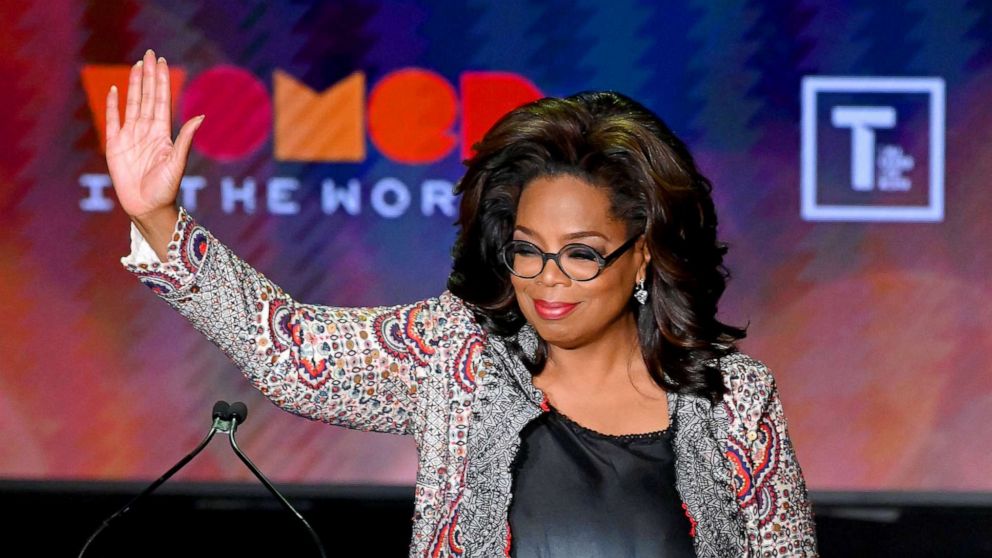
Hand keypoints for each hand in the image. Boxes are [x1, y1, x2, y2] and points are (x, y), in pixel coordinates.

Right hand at [105, 48, 203, 221]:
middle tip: (150, 54)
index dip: (161, 81)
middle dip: (149, 76)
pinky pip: (113, 120)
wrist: (146, 206)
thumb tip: (200, 117)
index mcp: (163, 133)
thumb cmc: (165, 188)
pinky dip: (114, 105)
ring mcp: (131, 136)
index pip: (162, 100)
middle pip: (148, 97)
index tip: (162, 62)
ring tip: (136, 66)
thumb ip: (185, 139)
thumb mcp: (177, 162)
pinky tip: (116, 90)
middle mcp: (147, 131)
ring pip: (133, 104)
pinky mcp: (115, 145)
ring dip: (134, 85)